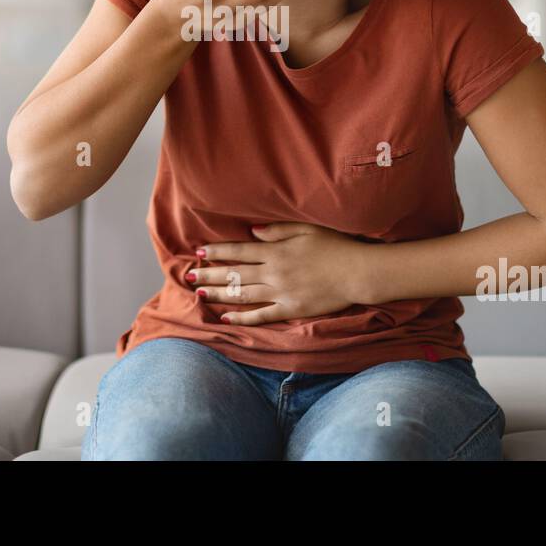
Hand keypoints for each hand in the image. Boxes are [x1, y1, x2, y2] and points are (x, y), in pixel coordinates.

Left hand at [186, 222, 371, 324]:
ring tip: (199, 295)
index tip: (199, 252)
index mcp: (276, 250)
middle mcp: (274, 272)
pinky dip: (243, 317)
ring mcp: (281, 292)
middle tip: (189, 277)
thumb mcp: (305, 229)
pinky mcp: (291, 309)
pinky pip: (262, 315)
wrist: (356, 272)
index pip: (238, 251)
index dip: (217, 252)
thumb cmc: (334, 246)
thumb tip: (252, 232)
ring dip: (219, 295)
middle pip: (235, 274)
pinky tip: (227, 317)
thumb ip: (277, 230)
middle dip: (209, 275)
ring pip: (242, 295)